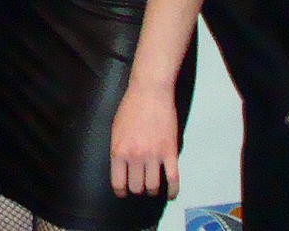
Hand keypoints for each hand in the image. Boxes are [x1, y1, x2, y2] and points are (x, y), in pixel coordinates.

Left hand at [109, 79, 178, 198]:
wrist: (150, 93)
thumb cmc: (130, 108)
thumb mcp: (116, 130)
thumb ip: (118, 150)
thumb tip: (122, 168)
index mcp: (118, 151)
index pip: (119, 183)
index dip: (121, 191)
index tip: (123, 192)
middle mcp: (135, 157)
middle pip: (137, 187)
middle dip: (137, 189)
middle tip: (139, 185)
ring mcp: (154, 156)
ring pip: (153, 186)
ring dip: (152, 190)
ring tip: (152, 187)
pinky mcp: (170, 152)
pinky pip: (173, 179)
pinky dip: (172, 191)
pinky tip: (170, 194)